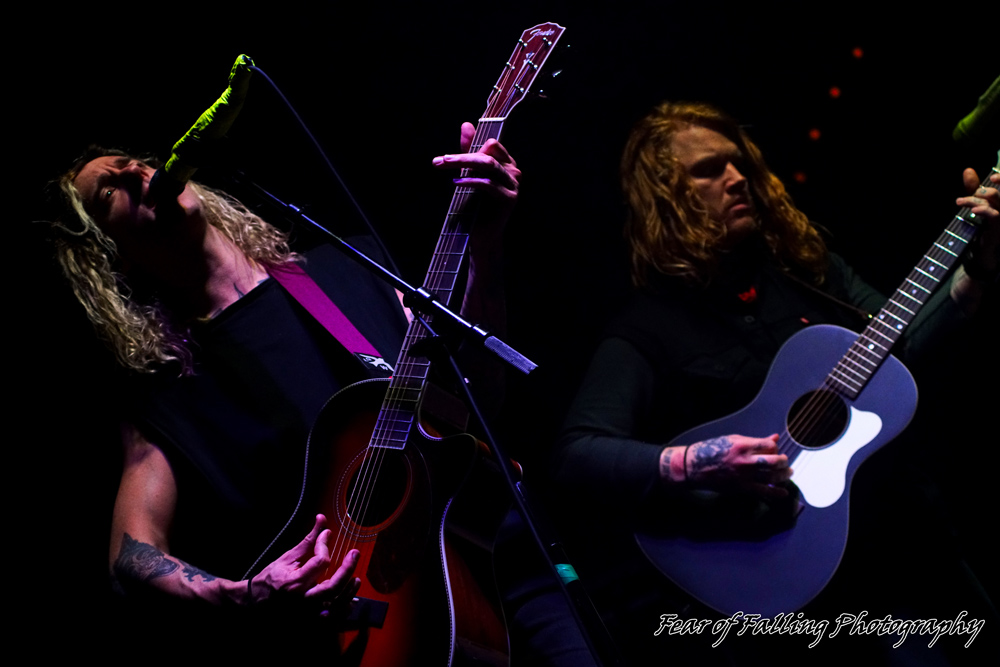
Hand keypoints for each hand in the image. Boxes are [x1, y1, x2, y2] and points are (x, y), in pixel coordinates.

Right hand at [249, 514, 360, 612]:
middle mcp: (303, 599)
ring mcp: (307, 612)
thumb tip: (322, 519)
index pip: (320, 562)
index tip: (327, 534)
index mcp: (294, 582)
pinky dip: (343, 609)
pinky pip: (333, 618)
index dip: (325, 545)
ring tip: (356, 578)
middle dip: (347, 569)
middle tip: (355, 554)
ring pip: (336, 605)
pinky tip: (350, 599)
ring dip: (349, 591)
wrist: (256, 601)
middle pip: (333, 587)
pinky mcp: (311, 620)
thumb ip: (308, 540)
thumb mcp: (288, 557)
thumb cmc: (271, 578)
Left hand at [432, 122, 520, 240]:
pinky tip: (456, 182)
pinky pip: (488, 184)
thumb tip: (466, 124)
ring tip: (444, 166)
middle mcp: (514, 171)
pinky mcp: (510, 198)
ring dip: (463, 163)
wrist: (482, 236)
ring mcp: (514, 185)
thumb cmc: (476, 205)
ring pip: (487, 164)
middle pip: (488, 151)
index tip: (446, 157)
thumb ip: (469, 150)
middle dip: (462, 155)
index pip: (491, 143)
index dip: (469, 146)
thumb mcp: (470, 173)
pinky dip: (470, 181)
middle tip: (440, 161)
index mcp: (507, 163)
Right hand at [681, 434, 791, 497]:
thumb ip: (755, 441)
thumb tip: (775, 438)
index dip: (775, 447)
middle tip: (785, 462)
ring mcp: (744, 476)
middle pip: (774, 462)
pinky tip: (783, 493)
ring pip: (771, 476)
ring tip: (788, 473)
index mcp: (743, 445)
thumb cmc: (712, 450)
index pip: (769, 445)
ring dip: (783, 475)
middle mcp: (745, 461)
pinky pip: (763, 491)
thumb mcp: (733, 440)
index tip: (774, 449)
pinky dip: (775, 493)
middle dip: (784, 462)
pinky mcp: (741, 488)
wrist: (694, 466)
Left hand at [957, 168, 998, 277]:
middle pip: (998, 194)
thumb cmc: (982, 229)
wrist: (983, 255)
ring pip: (996, 202)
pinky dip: (984, 211)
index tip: (992, 177)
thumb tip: (968, 170)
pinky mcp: (999, 230)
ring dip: (977, 200)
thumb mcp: (977, 205)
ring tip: (961, 202)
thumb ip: (974, 188)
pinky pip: (996, 216)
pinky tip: (974, 211)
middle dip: (984, 191)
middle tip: (970, 194)